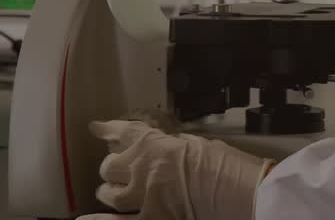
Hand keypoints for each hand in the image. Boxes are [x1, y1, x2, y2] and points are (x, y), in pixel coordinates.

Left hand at [81, 120, 269, 219]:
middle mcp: (145, 171)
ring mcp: (145, 199)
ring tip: (114, 191)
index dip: (107, 129)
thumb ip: (174, 147)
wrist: (244, 194)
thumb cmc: (230, 167)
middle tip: (118, 166)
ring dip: (110, 191)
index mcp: (158, 146)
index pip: (124, 133)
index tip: (97, 128)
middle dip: (113, 165)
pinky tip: (86, 219)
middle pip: (110, 166)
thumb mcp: (200, 145)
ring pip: (109, 194)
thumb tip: (163, 149)